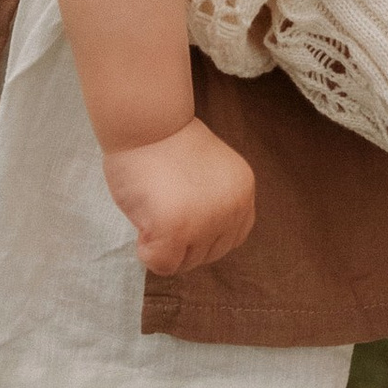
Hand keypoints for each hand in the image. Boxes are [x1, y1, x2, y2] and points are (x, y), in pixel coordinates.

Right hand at [102, 115, 256, 273]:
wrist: (146, 122)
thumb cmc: (166, 144)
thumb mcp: (210, 176)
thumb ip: (214, 206)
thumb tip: (201, 242)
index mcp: (243, 193)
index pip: (228, 240)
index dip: (199, 232)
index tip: (180, 204)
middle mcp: (232, 209)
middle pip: (204, 256)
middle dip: (178, 240)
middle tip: (162, 200)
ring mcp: (206, 221)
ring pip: (182, 264)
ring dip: (162, 243)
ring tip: (155, 204)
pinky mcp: (177, 229)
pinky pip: (161, 264)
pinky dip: (146, 250)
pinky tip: (144, 219)